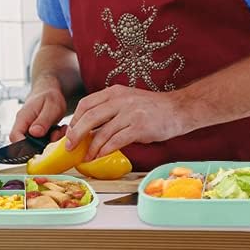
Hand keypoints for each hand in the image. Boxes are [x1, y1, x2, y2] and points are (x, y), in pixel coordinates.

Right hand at [10, 80, 67, 141]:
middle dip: (42, 145)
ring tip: (59, 130)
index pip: (15, 136)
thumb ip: (43, 120)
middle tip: (55, 135)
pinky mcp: (36, 132)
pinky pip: (42, 141)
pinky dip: (52, 138)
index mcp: (23, 117)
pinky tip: (59, 130)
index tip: (37, 149)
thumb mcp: (51, 107)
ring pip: (35, 144)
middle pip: (24, 144)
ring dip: (50, 141)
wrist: (49, 90)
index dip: (22, 146)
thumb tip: (35, 133)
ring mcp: (29, 129)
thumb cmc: (49, 96)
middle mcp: (23, 125)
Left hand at [66, 86, 184, 157]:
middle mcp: (120, 100)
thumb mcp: (129, 101)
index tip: (70, 132)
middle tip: (70, 146)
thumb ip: (111, 110)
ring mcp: (130, 113)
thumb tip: (92, 129)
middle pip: (89, 117)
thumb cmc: (154, 109)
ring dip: (91, 147)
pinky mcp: (139, 127)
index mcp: (115, 92)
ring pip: (102, 132)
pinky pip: (116, 141)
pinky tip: (100, 156)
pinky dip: (105, 150)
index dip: (75, 119)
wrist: (179, 109)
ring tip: (86, 157)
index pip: (86, 104)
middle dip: (76, 134)